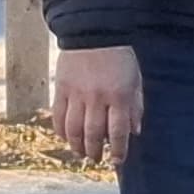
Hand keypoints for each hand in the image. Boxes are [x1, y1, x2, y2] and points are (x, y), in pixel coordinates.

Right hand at [51, 45, 141, 169]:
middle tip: (96, 158)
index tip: (117, 161)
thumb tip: (135, 132)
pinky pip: (58, 116)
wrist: (93, 32)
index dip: (118, 150)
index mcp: (119, 96)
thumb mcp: (135, 80)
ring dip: (77, 145)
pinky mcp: (62, 88)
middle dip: (95, 151)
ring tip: (81, 153)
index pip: (118, 131)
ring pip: (74, 129)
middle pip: (94, 134)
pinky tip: (65, 138)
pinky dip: (61, 130)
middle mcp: (97, 98)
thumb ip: (135, 106)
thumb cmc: (119, 57)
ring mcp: (77, 94)